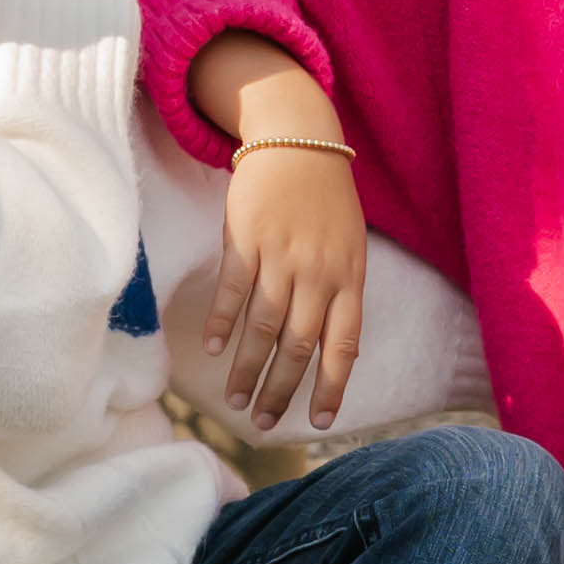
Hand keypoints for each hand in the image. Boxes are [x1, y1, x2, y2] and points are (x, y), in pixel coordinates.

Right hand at [202, 139, 366, 434]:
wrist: (300, 140)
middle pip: (299, 346)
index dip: (331, 388)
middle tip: (262, 423)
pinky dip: (223, 323)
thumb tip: (329, 353)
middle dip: (281, 390)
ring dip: (247, 368)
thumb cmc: (326, 202)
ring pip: (264, 326)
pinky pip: (234, 290)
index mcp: (349, 279)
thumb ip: (340, 296)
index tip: (318, 423)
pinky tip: (214, 350)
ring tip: (236, 400)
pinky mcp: (247, 238)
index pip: (343, 346)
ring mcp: (282, 255)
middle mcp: (318, 273)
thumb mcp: (348, 249)